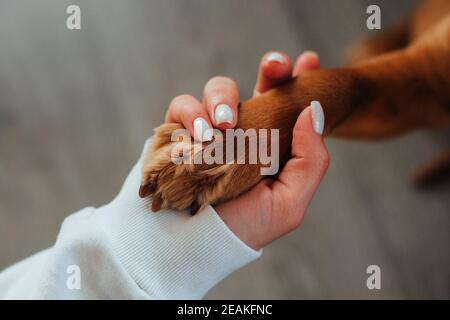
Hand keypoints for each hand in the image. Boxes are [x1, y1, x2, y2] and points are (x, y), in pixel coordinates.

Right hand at [165, 51, 327, 249]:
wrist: (192, 245)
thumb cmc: (242, 227)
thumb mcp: (288, 203)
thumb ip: (310, 160)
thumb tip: (314, 111)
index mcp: (270, 145)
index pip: (287, 105)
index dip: (298, 79)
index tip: (309, 61)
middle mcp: (242, 132)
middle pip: (257, 85)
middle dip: (270, 69)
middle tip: (275, 66)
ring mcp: (209, 130)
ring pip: (217, 89)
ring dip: (221, 98)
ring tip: (222, 126)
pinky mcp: (178, 132)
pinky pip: (182, 106)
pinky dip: (190, 115)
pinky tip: (199, 136)